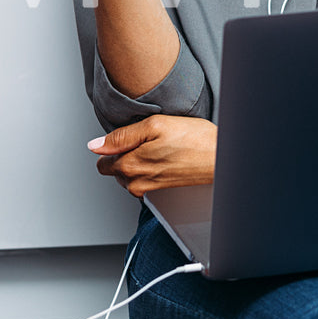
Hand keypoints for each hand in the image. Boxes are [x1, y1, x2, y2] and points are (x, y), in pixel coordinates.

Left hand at [87, 115, 216, 196]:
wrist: (221, 159)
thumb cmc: (195, 140)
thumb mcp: (155, 125)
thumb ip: (122, 136)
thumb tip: (95, 145)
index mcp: (130, 165)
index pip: (102, 161)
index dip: (113, 146)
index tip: (130, 138)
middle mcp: (136, 182)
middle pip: (115, 169)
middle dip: (125, 154)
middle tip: (148, 140)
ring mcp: (149, 190)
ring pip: (129, 175)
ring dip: (138, 162)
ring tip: (160, 148)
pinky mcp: (160, 192)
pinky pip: (143, 181)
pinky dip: (149, 170)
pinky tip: (166, 158)